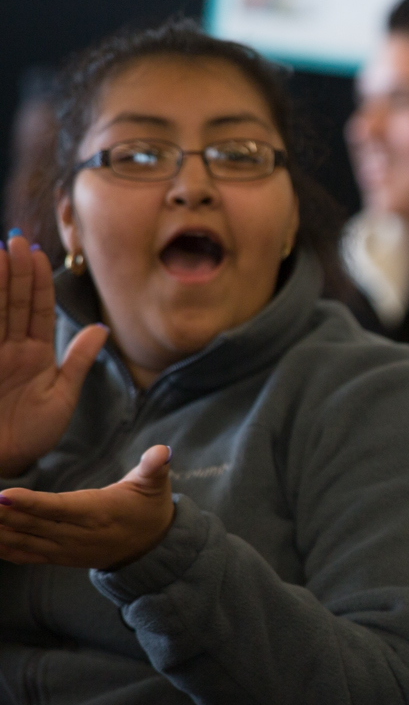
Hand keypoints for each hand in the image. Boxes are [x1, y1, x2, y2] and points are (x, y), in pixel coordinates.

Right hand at [0, 232, 109, 476]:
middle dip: (15, 271)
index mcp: (34, 354)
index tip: (37, 251)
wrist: (3, 464)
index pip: (36, 309)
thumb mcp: (62, 397)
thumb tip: (102, 328)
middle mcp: (9, 349)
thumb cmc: (32, 436)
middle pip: (12, 302)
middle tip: (15, 239)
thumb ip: (78, 361)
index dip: (37, 281)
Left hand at [0, 445, 174, 568]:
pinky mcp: (58, 557)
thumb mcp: (155, 485)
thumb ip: (153, 467)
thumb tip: (162, 451)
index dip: (30, 504)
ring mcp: (66, 549)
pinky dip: (4, 548)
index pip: (58, 508)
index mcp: (98, 513)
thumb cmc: (149, 508)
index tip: (2, 496)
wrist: (151, 548)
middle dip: (1, 515)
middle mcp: (78, 535)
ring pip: (23, 541)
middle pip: (32, 525)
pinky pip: (25, 554)